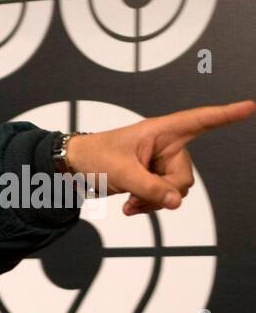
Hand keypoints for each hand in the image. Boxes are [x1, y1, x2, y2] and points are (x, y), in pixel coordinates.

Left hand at [64, 100, 255, 216]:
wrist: (74, 166)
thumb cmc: (94, 156)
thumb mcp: (121, 172)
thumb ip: (150, 188)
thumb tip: (175, 202)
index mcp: (161, 131)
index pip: (199, 120)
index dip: (226, 115)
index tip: (249, 107)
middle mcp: (166, 145)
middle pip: (184, 177)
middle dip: (163, 192)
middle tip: (137, 196)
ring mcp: (160, 163)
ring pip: (175, 191)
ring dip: (154, 201)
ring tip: (130, 202)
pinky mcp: (153, 177)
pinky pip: (164, 196)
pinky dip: (149, 204)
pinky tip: (131, 206)